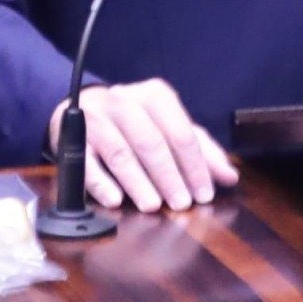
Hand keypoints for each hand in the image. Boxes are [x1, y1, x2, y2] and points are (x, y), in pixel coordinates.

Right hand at [48, 79, 238, 212]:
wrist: (82, 109)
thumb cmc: (136, 124)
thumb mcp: (169, 129)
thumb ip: (200, 151)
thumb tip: (230, 176)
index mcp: (153, 95)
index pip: (179, 131)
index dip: (195, 165)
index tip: (204, 194)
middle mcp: (123, 100)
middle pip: (150, 141)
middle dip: (168, 175)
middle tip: (181, 204)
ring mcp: (96, 118)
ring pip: (120, 151)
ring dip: (138, 181)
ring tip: (152, 206)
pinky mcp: (72, 137)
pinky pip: (85, 161)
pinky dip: (101, 182)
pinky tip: (115, 200)